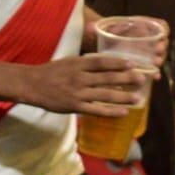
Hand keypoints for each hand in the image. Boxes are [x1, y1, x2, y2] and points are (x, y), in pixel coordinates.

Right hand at [23, 55, 148, 115]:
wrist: (31, 85)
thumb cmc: (51, 72)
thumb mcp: (69, 61)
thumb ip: (86, 62)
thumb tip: (107, 62)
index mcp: (78, 64)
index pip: (102, 62)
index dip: (118, 62)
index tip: (133, 63)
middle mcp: (79, 77)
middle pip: (107, 77)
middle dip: (127, 78)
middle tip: (143, 79)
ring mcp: (77, 93)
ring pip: (105, 94)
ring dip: (123, 96)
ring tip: (138, 98)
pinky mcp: (74, 106)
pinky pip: (96, 110)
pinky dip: (111, 111)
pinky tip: (123, 112)